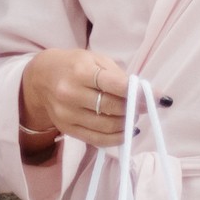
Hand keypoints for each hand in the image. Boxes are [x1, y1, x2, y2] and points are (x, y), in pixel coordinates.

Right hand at [20, 49, 136, 148]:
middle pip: (113, 108)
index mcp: (80, 71)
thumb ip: (119, 76)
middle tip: (147, 107)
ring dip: (127, 124)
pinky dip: (116, 138)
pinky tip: (126, 131)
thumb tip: (145, 94)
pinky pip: (97, 140)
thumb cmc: (74, 65)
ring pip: (107, 126)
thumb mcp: (95, 60)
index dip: (139, 94)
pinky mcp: (67, 129)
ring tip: (135, 117)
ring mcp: (67, 114)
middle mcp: (71, 93)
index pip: (115, 85)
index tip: (159, 99)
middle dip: (136, 109)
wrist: (41, 78)